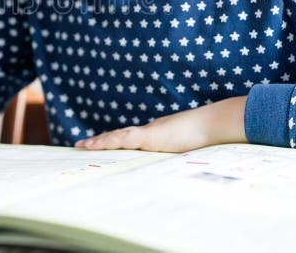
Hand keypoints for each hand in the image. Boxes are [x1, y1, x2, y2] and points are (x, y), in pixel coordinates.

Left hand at [75, 96, 247, 152]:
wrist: (214, 124)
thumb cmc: (206, 137)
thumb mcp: (189, 151)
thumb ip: (180, 154)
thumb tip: (181, 171)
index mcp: (157, 135)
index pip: (131, 139)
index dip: (114, 141)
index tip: (101, 145)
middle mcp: (150, 131)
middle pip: (120, 136)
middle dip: (101, 142)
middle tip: (81, 145)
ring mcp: (150, 133)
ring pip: (118, 137)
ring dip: (100, 142)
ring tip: (82, 146)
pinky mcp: (150, 136)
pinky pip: (125, 139)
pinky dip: (109, 142)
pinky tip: (95, 145)